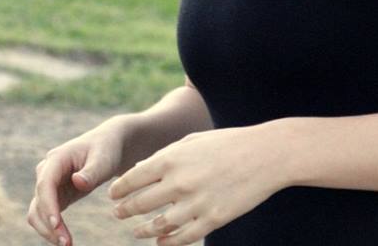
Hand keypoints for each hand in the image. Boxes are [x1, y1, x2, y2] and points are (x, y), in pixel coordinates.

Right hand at [27, 119, 126, 245]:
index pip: (45, 183)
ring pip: (37, 211)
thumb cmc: (107, 149)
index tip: (57, 225)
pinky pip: (46, 215)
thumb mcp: (104, 159)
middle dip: (48, 224)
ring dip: (47, 230)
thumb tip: (77, 182)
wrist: (109, 146)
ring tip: (67, 244)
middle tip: (66, 243)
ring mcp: (49, 184)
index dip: (48, 205)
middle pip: (38, 201)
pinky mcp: (55, 195)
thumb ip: (91, 172)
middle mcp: (47, 171)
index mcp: (57, 158)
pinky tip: (65, 239)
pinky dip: (52, 228)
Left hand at [109, 126, 278, 244]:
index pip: (133, 179)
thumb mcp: (193, 141)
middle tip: (118, 214)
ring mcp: (195, 204)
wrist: (264, 155)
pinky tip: (161, 242)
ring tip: (137, 231)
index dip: (119, 190)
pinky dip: (168, 243)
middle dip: (125, 211)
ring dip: (143, 230)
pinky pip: (182, 238)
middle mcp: (179, 182)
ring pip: (158, 226)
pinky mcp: (212, 221)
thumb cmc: (227, 143)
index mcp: (172, 158)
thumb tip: (139, 170)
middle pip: (140, 204)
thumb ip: (165, 156)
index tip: (112, 196)